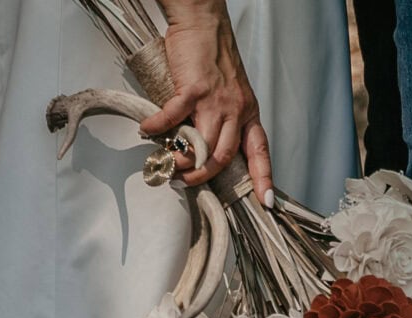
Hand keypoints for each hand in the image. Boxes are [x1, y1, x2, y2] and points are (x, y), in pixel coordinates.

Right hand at [140, 0, 273, 206]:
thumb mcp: (229, 91)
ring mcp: (215, 101)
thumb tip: (201, 144)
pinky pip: (173, 118)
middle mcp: (236, 110)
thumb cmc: (212, 56)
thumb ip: (221, 118)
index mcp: (247, 112)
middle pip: (224, 156)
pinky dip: (157, 128)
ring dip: (181, 160)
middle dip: (203, 176)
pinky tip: (146, 132)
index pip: (260, 150)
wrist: (203, 23)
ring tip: (166, 163)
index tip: (265, 201)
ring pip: (201, 145)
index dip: (264, 177)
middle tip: (185, 182)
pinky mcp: (193, 89)